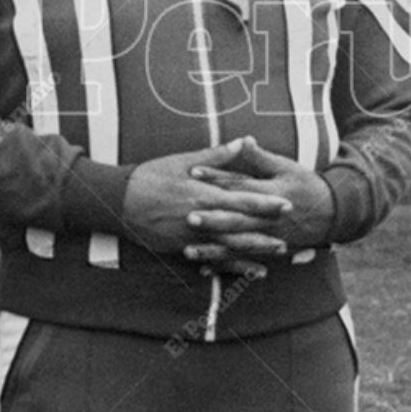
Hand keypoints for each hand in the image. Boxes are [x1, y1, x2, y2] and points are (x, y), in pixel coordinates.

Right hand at [122, 142, 294, 274]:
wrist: (119, 200)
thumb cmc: (151, 175)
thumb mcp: (183, 160)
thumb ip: (216, 155)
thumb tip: (242, 141)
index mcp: (203, 193)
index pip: (241, 199)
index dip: (265, 203)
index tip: (286, 204)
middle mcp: (200, 217)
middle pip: (240, 226)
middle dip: (266, 231)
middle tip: (291, 234)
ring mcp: (191, 236)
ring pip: (229, 246)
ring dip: (254, 251)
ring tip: (277, 254)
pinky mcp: (182, 248)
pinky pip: (211, 259)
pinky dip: (231, 266)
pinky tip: (249, 271)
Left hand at [186, 137, 333, 253]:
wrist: (333, 213)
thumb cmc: (306, 185)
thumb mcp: (287, 167)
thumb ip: (261, 158)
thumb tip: (243, 139)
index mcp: (270, 192)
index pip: (239, 183)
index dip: (216, 178)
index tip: (193, 172)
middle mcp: (268, 217)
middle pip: (236, 219)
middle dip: (212, 220)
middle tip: (188, 217)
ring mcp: (268, 237)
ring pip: (237, 245)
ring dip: (213, 249)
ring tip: (187, 251)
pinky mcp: (269, 250)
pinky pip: (244, 260)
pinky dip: (225, 266)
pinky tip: (203, 269)